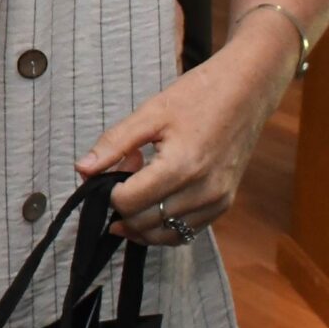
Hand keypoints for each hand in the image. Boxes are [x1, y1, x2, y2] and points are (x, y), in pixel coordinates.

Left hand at [73, 21, 297, 246]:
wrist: (246, 92)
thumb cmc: (197, 96)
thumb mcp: (149, 113)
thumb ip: (114, 143)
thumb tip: (82, 170)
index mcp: (181, 167)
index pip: (128, 203)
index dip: (110, 192)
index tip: (113, 170)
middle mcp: (202, 191)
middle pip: (144, 223)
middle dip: (124, 206)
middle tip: (125, 176)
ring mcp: (216, 201)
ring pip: (165, 235)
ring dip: (142, 221)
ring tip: (139, 189)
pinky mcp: (224, 204)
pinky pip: (186, 232)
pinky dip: (164, 226)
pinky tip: (156, 202)